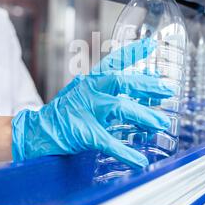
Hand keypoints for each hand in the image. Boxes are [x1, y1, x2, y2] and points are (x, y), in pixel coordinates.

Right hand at [11, 38, 173, 167]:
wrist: (36, 130)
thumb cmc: (64, 113)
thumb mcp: (84, 93)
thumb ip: (107, 90)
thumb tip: (138, 85)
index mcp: (90, 81)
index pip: (113, 61)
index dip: (133, 52)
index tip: (152, 44)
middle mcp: (88, 90)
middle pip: (122, 81)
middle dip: (147, 85)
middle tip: (168, 89)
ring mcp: (86, 111)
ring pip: (120, 108)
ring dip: (143, 115)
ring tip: (161, 123)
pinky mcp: (83, 133)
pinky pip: (109, 142)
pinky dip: (126, 152)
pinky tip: (139, 160)